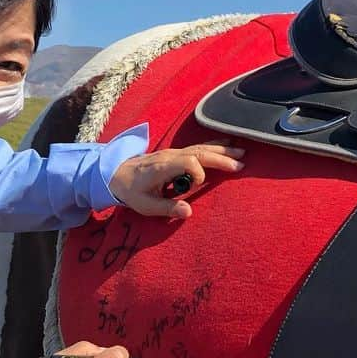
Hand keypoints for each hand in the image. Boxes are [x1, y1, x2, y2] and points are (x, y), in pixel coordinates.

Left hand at [108, 143, 244, 219]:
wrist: (115, 173)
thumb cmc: (130, 191)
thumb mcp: (145, 205)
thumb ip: (167, 208)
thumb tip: (189, 211)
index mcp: (162, 166)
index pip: (188, 162)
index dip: (197, 174)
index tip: (194, 187)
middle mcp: (170, 155)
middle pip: (199, 151)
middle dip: (221, 156)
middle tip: (241, 162)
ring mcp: (173, 152)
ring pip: (200, 147)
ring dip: (221, 150)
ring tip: (241, 152)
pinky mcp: (175, 153)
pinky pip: (197, 147)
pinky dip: (213, 146)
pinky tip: (225, 145)